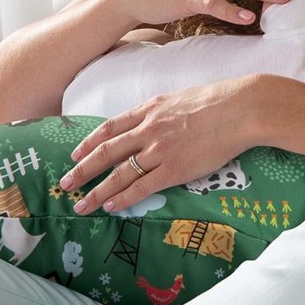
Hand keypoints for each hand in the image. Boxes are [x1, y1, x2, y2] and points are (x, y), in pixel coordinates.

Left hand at [58, 75, 266, 214]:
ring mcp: (159, 151)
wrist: (239, 109)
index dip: (89, 142)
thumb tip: (152, 119)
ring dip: (97, 191)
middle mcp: (147, 130)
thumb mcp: (180, 98)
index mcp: (149, 109)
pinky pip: (142, 187)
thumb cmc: (217, 101)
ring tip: (80, 204)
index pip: (110, 128)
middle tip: (65, 183)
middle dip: (82, 169)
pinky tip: (110, 206)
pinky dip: (123, 198)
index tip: (75, 154)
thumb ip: (161, 111)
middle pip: (106, 152)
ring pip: (118, 174)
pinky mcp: (174, 169)